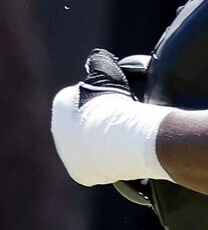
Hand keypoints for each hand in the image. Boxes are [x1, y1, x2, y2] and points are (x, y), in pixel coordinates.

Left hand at [51, 53, 170, 187]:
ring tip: (128, 144)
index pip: (86, 104)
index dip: (106, 106)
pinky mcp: (79, 172)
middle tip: (127, 128)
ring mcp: (67, 153)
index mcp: (62, 105)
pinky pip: (97, 168)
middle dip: (104, 128)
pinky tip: (124, 160)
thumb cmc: (115, 106)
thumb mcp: (108, 74)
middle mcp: (58, 129)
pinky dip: (109, 165)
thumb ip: (100, 62)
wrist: (120, 137)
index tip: (122, 109)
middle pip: (88, 128)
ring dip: (106, 147)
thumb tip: (98, 57)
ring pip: (92, 148)